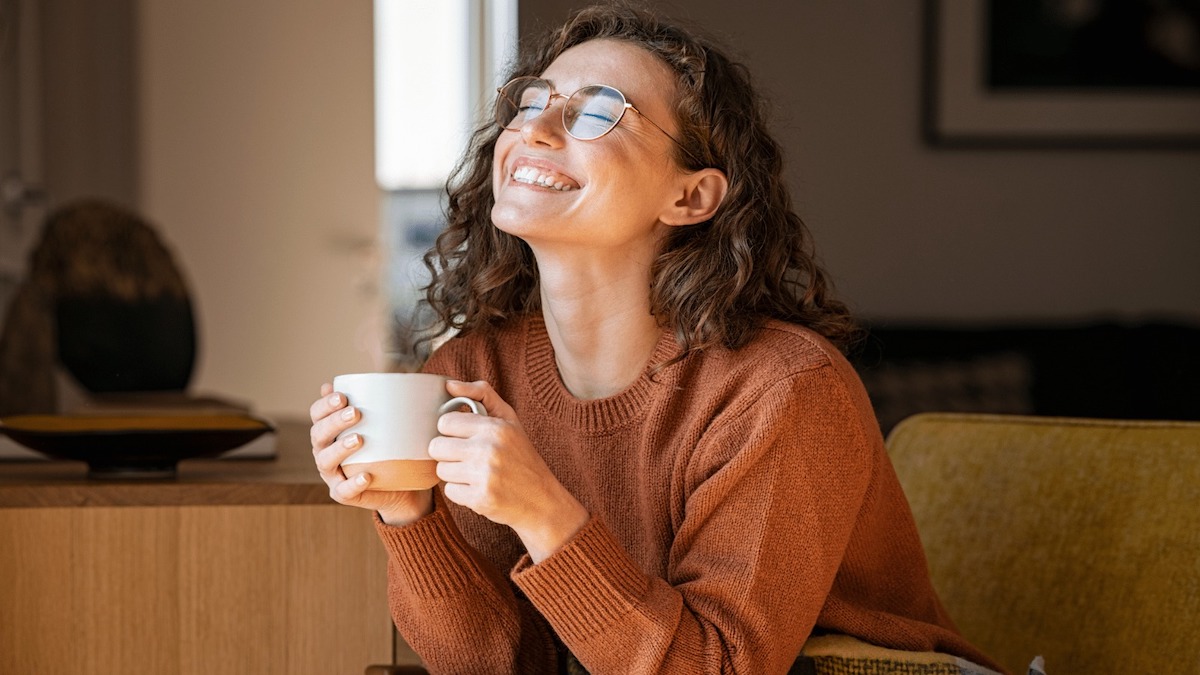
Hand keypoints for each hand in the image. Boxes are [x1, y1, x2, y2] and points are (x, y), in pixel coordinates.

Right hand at [309, 382, 432, 524]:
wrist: (403, 485)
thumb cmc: (390, 447)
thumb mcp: (386, 423)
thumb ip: (376, 403)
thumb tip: (377, 378)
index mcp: (330, 431)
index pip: (317, 415)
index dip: (324, 405)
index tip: (342, 395)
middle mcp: (325, 451)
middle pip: (318, 435)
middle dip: (333, 422)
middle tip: (355, 413)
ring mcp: (332, 475)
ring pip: (325, 461)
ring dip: (339, 449)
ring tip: (359, 439)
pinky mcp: (344, 494)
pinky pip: (344, 491)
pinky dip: (353, 484)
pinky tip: (367, 476)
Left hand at [429, 380, 588, 561]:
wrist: (541, 499)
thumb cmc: (522, 456)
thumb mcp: (509, 419)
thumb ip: (481, 394)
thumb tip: (449, 384)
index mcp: (495, 427)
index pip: (445, 422)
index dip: (452, 430)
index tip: (464, 437)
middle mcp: (489, 449)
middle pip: (437, 447)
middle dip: (448, 453)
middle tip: (467, 457)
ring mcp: (484, 476)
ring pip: (441, 470)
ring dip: (454, 473)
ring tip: (474, 473)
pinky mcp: (480, 499)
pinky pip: (449, 491)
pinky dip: (461, 492)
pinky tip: (478, 488)